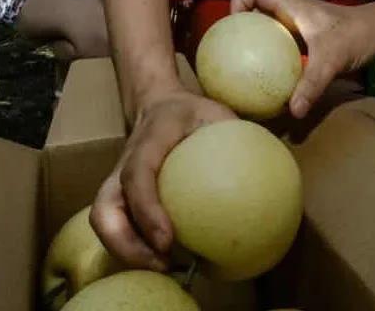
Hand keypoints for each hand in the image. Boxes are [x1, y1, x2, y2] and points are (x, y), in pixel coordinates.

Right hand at [89, 90, 234, 269]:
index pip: (137, 176)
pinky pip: (117, 227)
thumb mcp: (215, 113)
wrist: (159, 106)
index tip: (168, 240)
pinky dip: (135, 248)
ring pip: (105, 224)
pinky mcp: (121, 198)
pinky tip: (169, 259)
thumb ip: (235, 135)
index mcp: (148, 142)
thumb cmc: (190, 112)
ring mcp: (117, 184)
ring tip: (166, 268)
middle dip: (126, 245)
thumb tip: (270, 167)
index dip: (147, 210)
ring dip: (128, 252)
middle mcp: (124, 166)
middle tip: (163, 263)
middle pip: (105, 211)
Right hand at [230, 0, 374, 118]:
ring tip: (243, 63)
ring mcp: (298, 24)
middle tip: (231, 49)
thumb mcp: (331, 61)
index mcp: (291, 5)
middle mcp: (291, 12)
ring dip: (254, 38)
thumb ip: (311, 85)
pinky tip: (269, 76)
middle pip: (256, 8)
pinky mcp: (306, 37)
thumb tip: (291, 111)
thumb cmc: (356, 35)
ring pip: (267, 25)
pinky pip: (280, 41)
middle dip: (240, 24)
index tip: (233, 25)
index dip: (239, 0)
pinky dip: (270, 52)